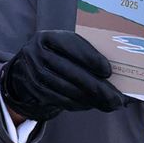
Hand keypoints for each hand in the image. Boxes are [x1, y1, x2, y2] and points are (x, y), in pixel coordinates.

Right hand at [0, 31, 126, 123]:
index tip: (108, 71)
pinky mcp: (34, 89)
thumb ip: (84, 53)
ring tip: (108, 104)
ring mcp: (33, 73)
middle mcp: (36, 53)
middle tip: (116, 97)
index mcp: (48, 37)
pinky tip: (91, 105)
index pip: (71, 46)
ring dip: (90, 99)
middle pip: (70, 72)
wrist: (27, 65)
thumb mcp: (65, 46)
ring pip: (66, 89)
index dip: (91, 58)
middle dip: (96, 86)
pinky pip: (59, 99)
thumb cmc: (56, 54)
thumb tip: (113, 73)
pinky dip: (77, 104)